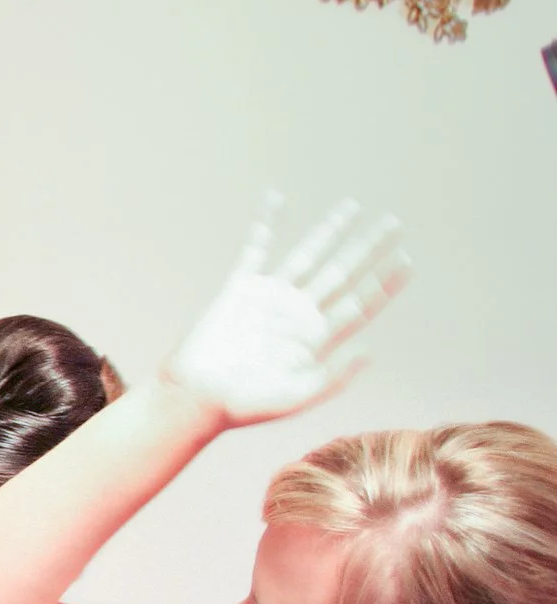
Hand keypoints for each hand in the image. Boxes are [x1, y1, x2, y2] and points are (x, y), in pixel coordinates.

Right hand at [165, 195, 407, 426]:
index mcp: (319, 338)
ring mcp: (272, 298)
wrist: (197, 397)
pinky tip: (276, 199)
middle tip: (394, 224)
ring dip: (330, 231)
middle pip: (343, 272)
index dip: (385, 282)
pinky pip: (257, 249)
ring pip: (309, 255)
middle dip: (369, 248)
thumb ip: (334, 374)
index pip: (361, 303)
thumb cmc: (247, 405)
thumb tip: (368, 350)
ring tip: (353, 207)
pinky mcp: (241, 288)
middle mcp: (299, 312)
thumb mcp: (298, 396)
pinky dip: (266, 224)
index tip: (406, 260)